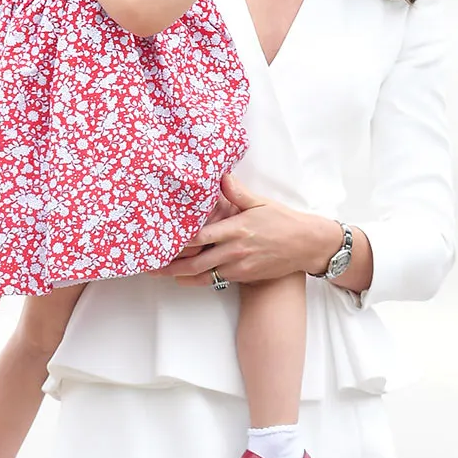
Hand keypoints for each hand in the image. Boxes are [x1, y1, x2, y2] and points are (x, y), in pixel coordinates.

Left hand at [156, 174, 317, 286]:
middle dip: (171, 266)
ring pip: (204, 275)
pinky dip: (198, 280)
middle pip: (196, 262)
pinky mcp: (244, 276)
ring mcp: (239, 266)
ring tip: (162, 274)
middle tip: (151, 266)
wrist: (306, 245)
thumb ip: (238, 193)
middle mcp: (235, 250)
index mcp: (237, 229)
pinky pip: (216, 280)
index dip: (178, 241)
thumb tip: (222, 177)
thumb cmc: (283, 221)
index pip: (200, 237)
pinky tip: (185, 278)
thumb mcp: (261, 203)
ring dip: (181, 276)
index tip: (160, 240)